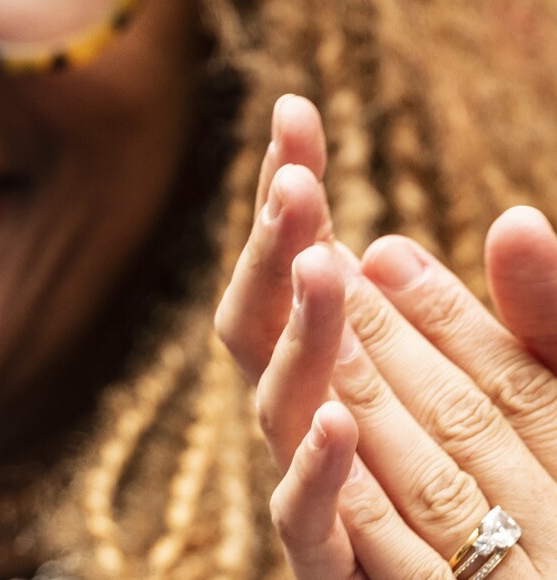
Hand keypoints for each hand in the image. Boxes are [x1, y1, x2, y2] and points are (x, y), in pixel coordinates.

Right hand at [215, 95, 556, 577]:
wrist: (525, 578)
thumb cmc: (544, 485)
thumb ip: (546, 310)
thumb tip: (508, 222)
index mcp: (361, 356)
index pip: (311, 263)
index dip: (294, 194)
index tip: (292, 119)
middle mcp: (325, 404)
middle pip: (275, 317)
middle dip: (278, 244)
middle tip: (297, 179)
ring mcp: (318, 478)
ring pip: (285, 400)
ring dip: (301, 334)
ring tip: (317, 260)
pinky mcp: (329, 558)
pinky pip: (304, 518)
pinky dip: (315, 471)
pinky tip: (339, 418)